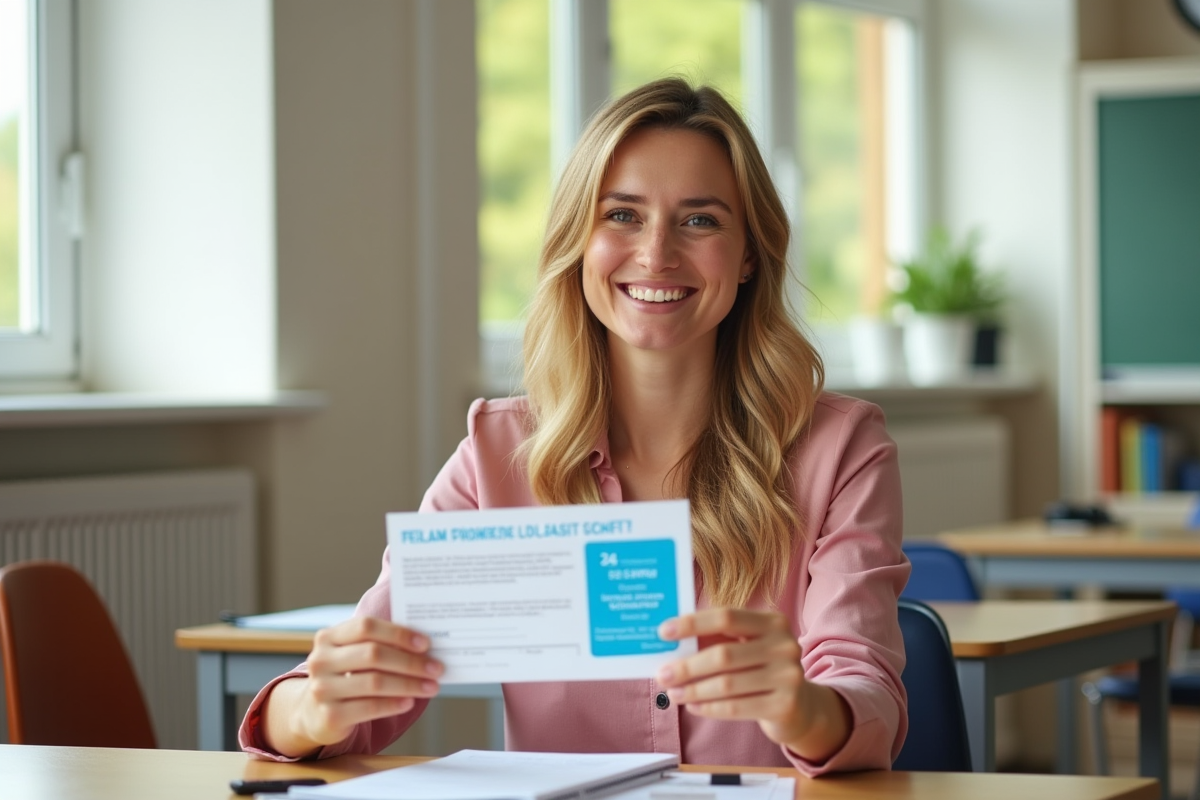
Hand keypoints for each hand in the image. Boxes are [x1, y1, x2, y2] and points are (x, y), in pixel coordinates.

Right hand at [266, 616, 442, 754]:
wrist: (313, 713)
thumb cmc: (346, 676)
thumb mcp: (354, 655)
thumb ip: (379, 644)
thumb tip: (426, 646)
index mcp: (328, 637)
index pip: (366, 626)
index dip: (398, 633)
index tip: (426, 644)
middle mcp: (321, 660)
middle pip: (373, 654)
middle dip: (410, 662)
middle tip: (436, 668)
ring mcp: (322, 689)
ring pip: (374, 682)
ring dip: (409, 684)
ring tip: (431, 686)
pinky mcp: (329, 715)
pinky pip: (369, 708)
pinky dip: (394, 704)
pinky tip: (410, 702)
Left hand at [655, 609, 848, 759]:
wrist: (801, 705)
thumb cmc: (761, 669)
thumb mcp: (747, 646)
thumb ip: (716, 640)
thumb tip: (670, 645)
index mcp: (773, 621)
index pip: (726, 616)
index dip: (692, 623)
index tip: (663, 632)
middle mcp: (784, 645)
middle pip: (723, 654)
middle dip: (687, 666)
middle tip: (662, 674)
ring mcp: (788, 676)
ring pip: (727, 684)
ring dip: (694, 690)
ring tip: (673, 693)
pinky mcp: (784, 705)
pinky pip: (736, 708)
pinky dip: (709, 707)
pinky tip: (693, 706)